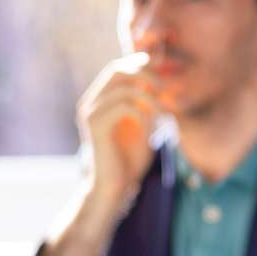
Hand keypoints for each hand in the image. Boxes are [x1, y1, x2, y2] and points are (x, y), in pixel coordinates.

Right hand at [76, 33, 181, 203]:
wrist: (114, 189)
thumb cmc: (130, 159)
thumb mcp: (144, 125)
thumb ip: (148, 103)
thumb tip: (162, 80)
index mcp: (100, 100)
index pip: (119, 68)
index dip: (143, 66)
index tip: (166, 79)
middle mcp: (91, 102)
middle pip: (117, 69)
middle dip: (146, 74)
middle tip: (166, 89)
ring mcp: (90, 112)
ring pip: (122, 86)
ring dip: (149, 96)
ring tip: (163, 111)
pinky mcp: (95, 126)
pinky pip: (124, 106)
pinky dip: (143, 113)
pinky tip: (151, 127)